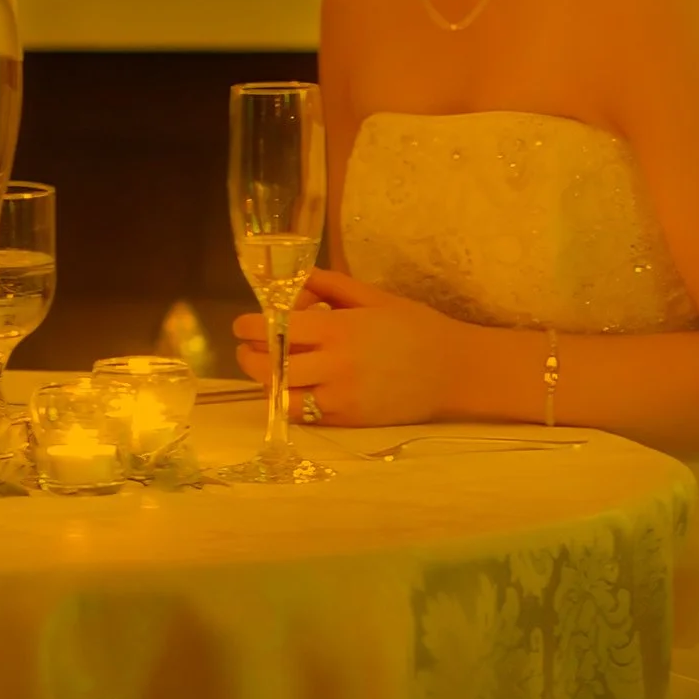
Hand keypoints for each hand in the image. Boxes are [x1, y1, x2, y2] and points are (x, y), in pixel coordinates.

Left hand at [230, 269, 464, 427]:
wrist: (456, 371)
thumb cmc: (416, 327)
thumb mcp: (372, 296)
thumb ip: (329, 284)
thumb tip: (293, 278)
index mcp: (339, 329)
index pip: (276, 329)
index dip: (250, 327)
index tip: (242, 324)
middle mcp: (334, 365)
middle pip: (270, 366)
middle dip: (249, 356)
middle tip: (246, 347)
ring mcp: (341, 397)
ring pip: (282, 395)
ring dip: (265, 382)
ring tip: (265, 368)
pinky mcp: (349, 420)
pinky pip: (305, 415)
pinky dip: (289, 402)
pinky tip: (290, 389)